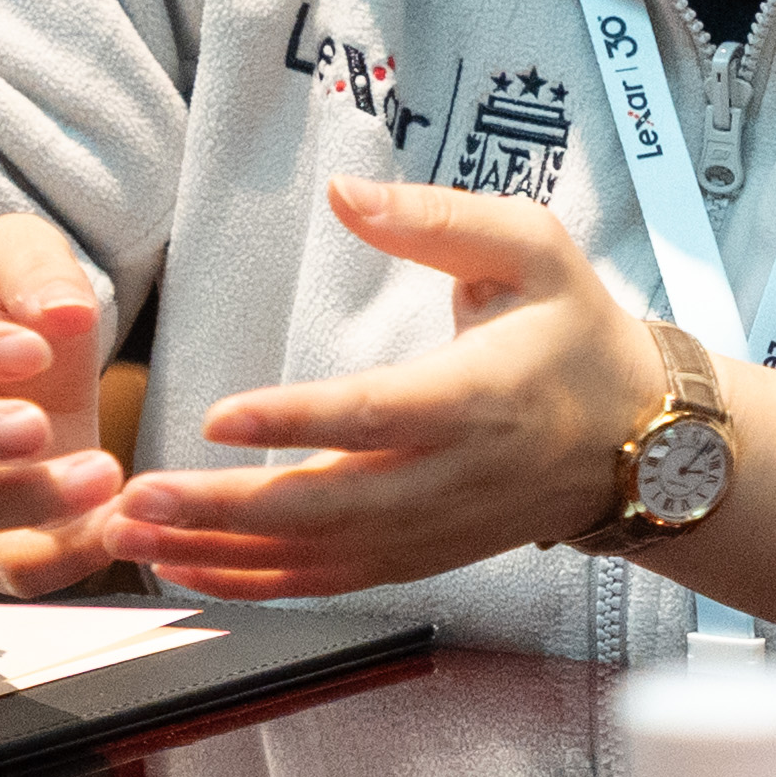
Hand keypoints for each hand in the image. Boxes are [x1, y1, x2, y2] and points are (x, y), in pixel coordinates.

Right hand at [0, 215, 125, 586]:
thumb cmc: (4, 310)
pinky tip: (114, 526)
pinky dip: (60, 562)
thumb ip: (34, 267)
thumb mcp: (16, 257)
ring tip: (101, 474)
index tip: (34, 350)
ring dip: (22, 502)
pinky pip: (4, 571)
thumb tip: (65, 312)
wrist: (7, 385)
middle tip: (39, 425)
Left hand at [101, 177, 669, 599]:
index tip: (220, 418)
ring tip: (131, 536)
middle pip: (328, 506)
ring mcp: (434, 531)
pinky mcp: (421, 559)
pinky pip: (329, 582)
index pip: (377, 414)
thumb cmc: (576, 332)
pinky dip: (255, 585)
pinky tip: (185, 570)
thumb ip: (436, 219)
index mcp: (478, 395)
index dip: (298, 421)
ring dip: (220, 554)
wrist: (644, 440)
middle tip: (136, 499)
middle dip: (225, 509)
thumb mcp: (532, 248)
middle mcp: (452, 477)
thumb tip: (345, 191)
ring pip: (317, 558)